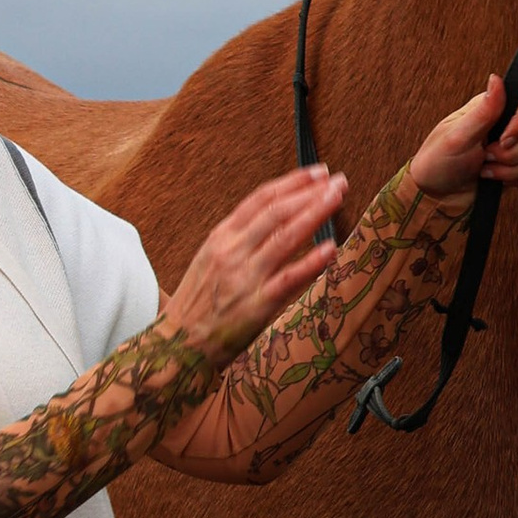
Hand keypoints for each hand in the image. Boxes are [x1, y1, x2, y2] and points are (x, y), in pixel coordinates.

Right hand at [165, 166, 345, 361]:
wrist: (178, 345)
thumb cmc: (198, 303)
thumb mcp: (211, 259)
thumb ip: (240, 238)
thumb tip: (277, 217)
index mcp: (221, 237)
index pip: (261, 199)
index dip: (292, 182)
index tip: (318, 173)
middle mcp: (232, 251)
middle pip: (276, 212)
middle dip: (310, 193)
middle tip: (338, 181)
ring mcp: (244, 278)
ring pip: (284, 237)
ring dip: (314, 214)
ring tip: (337, 198)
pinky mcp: (256, 306)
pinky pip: (288, 279)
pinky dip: (310, 262)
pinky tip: (330, 248)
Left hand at [409, 78, 517, 203]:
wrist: (439, 195)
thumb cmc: (440, 161)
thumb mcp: (457, 135)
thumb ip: (483, 110)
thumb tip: (496, 80)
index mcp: (494, 109)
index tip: (503, 139)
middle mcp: (510, 124)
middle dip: (512, 153)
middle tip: (487, 156)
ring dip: (512, 170)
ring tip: (487, 169)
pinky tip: (500, 178)